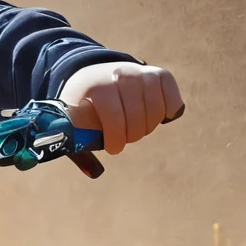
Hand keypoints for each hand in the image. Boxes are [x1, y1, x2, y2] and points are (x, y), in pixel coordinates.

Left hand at [58, 63, 183, 155]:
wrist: (94, 76)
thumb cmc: (83, 106)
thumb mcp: (73, 122)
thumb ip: (78, 146)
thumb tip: (95, 173)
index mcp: (97, 86)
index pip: (114, 118)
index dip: (115, 140)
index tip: (112, 148)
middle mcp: (121, 75)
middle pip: (137, 119)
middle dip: (130, 136)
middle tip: (123, 135)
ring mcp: (142, 73)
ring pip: (156, 113)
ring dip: (146, 127)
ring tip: (134, 125)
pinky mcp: (160, 75)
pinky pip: (172, 103)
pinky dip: (166, 114)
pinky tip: (151, 114)